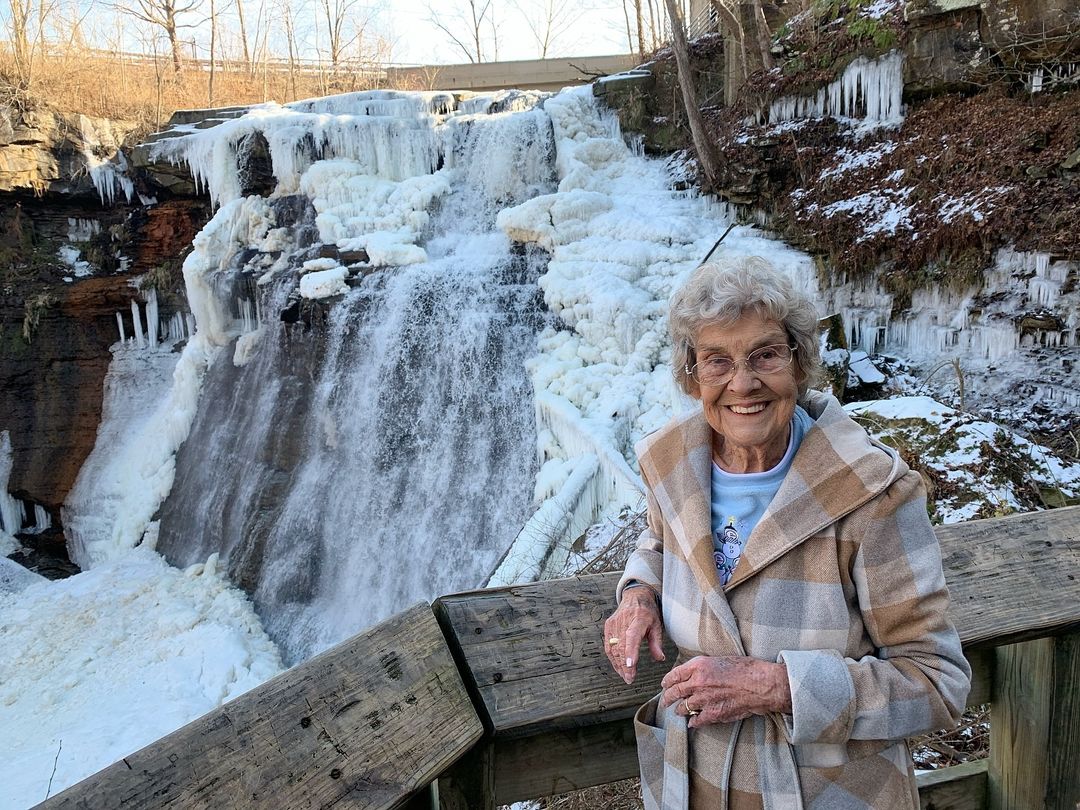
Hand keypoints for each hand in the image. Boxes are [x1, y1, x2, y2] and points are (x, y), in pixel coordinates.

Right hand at [603, 587, 664, 683]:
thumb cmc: (648, 612)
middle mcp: (623, 621)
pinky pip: (608, 645)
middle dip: (624, 665)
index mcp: (638, 619)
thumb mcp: (657, 625)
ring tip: (625, 675)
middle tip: (630, 679)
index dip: (630, 653)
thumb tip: (660, 658)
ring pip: (613, 648)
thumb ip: (657, 643)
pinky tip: (618, 666)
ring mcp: (613, 624)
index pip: (632, 637)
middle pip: (621, 647)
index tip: (630, 666)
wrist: (635, 596)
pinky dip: (613, 658)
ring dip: (618, 664)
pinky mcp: (608, 626)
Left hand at [660, 655, 790, 727]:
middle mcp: (698, 682)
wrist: (761, 684)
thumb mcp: (720, 660)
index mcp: (698, 666)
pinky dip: (693, 722)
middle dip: (668, 697)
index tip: (664, 684)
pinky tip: (692, 723)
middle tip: (665, 701)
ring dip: (680, 710)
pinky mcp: (713, 714)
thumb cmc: (745, 669)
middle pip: (675, 691)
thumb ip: (704, 667)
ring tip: (678, 712)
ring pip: (684, 707)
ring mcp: (704, 700)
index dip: (667, 680)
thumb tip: (695, 674)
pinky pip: (697, 720)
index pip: (675, 674)